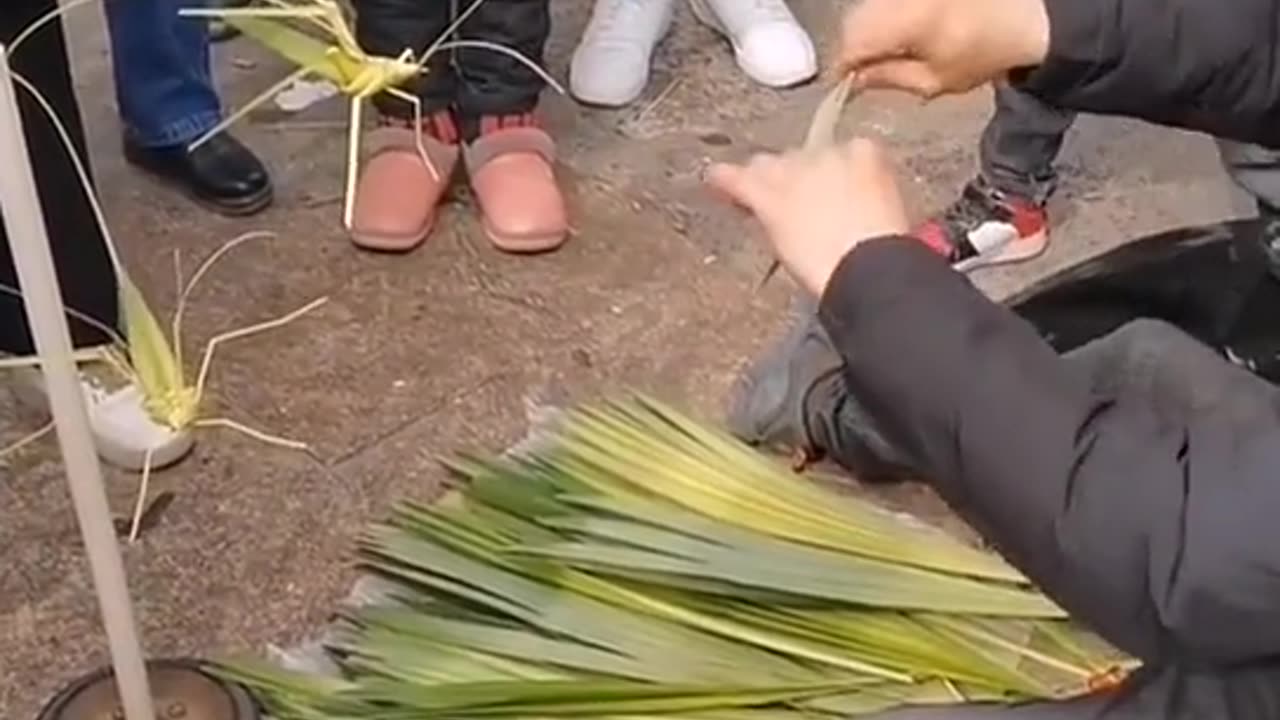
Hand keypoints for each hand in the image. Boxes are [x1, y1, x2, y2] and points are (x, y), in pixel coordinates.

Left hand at [706, 139, 908, 295]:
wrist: (868, 267)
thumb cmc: (884, 252)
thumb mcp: (888, 214)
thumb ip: (865, 199)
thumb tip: (849, 210)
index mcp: (864, 153)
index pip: (838, 153)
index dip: (826, 179)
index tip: (828, 198)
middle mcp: (826, 152)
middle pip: (797, 158)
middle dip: (794, 180)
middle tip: (799, 213)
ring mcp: (793, 171)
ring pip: (766, 165)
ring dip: (765, 183)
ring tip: (762, 206)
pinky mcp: (768, 195)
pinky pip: (735, 179)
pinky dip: (723, 181)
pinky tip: (713, 181)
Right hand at [834, 0, 1050, 97]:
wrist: (1029, 15)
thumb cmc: (988, 51)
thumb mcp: (934, 80)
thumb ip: (887, 79)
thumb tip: (855, 82)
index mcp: (903, 22)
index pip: (850, 44)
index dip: (843, 69)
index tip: (846, 85)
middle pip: (854, 21)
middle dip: (854, 46)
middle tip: (864, 71)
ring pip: (868, 7)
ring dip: (869, 30)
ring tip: (888, 53)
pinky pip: (888, 1)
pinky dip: (886, 16)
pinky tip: (904, 33)